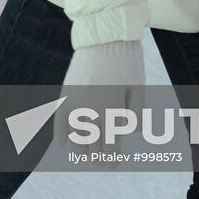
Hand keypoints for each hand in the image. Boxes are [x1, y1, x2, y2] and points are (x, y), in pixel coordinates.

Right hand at [56, 41, 144, 162]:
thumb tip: (130, 133)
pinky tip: (63, 143)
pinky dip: (60, 132)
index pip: (109, 143)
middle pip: (92, 142)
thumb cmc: (127, 60)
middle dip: (97, 155)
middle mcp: (92, 109)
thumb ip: (136, 113)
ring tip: (85, 154)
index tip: (111, 164)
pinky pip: (59, 117)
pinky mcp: (67, 91)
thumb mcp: (139, 86)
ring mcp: (76, 101)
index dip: (110, 157)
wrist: (106, 34)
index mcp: (112, 109)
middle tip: (101, 163)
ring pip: (76, 134)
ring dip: (81, 147)